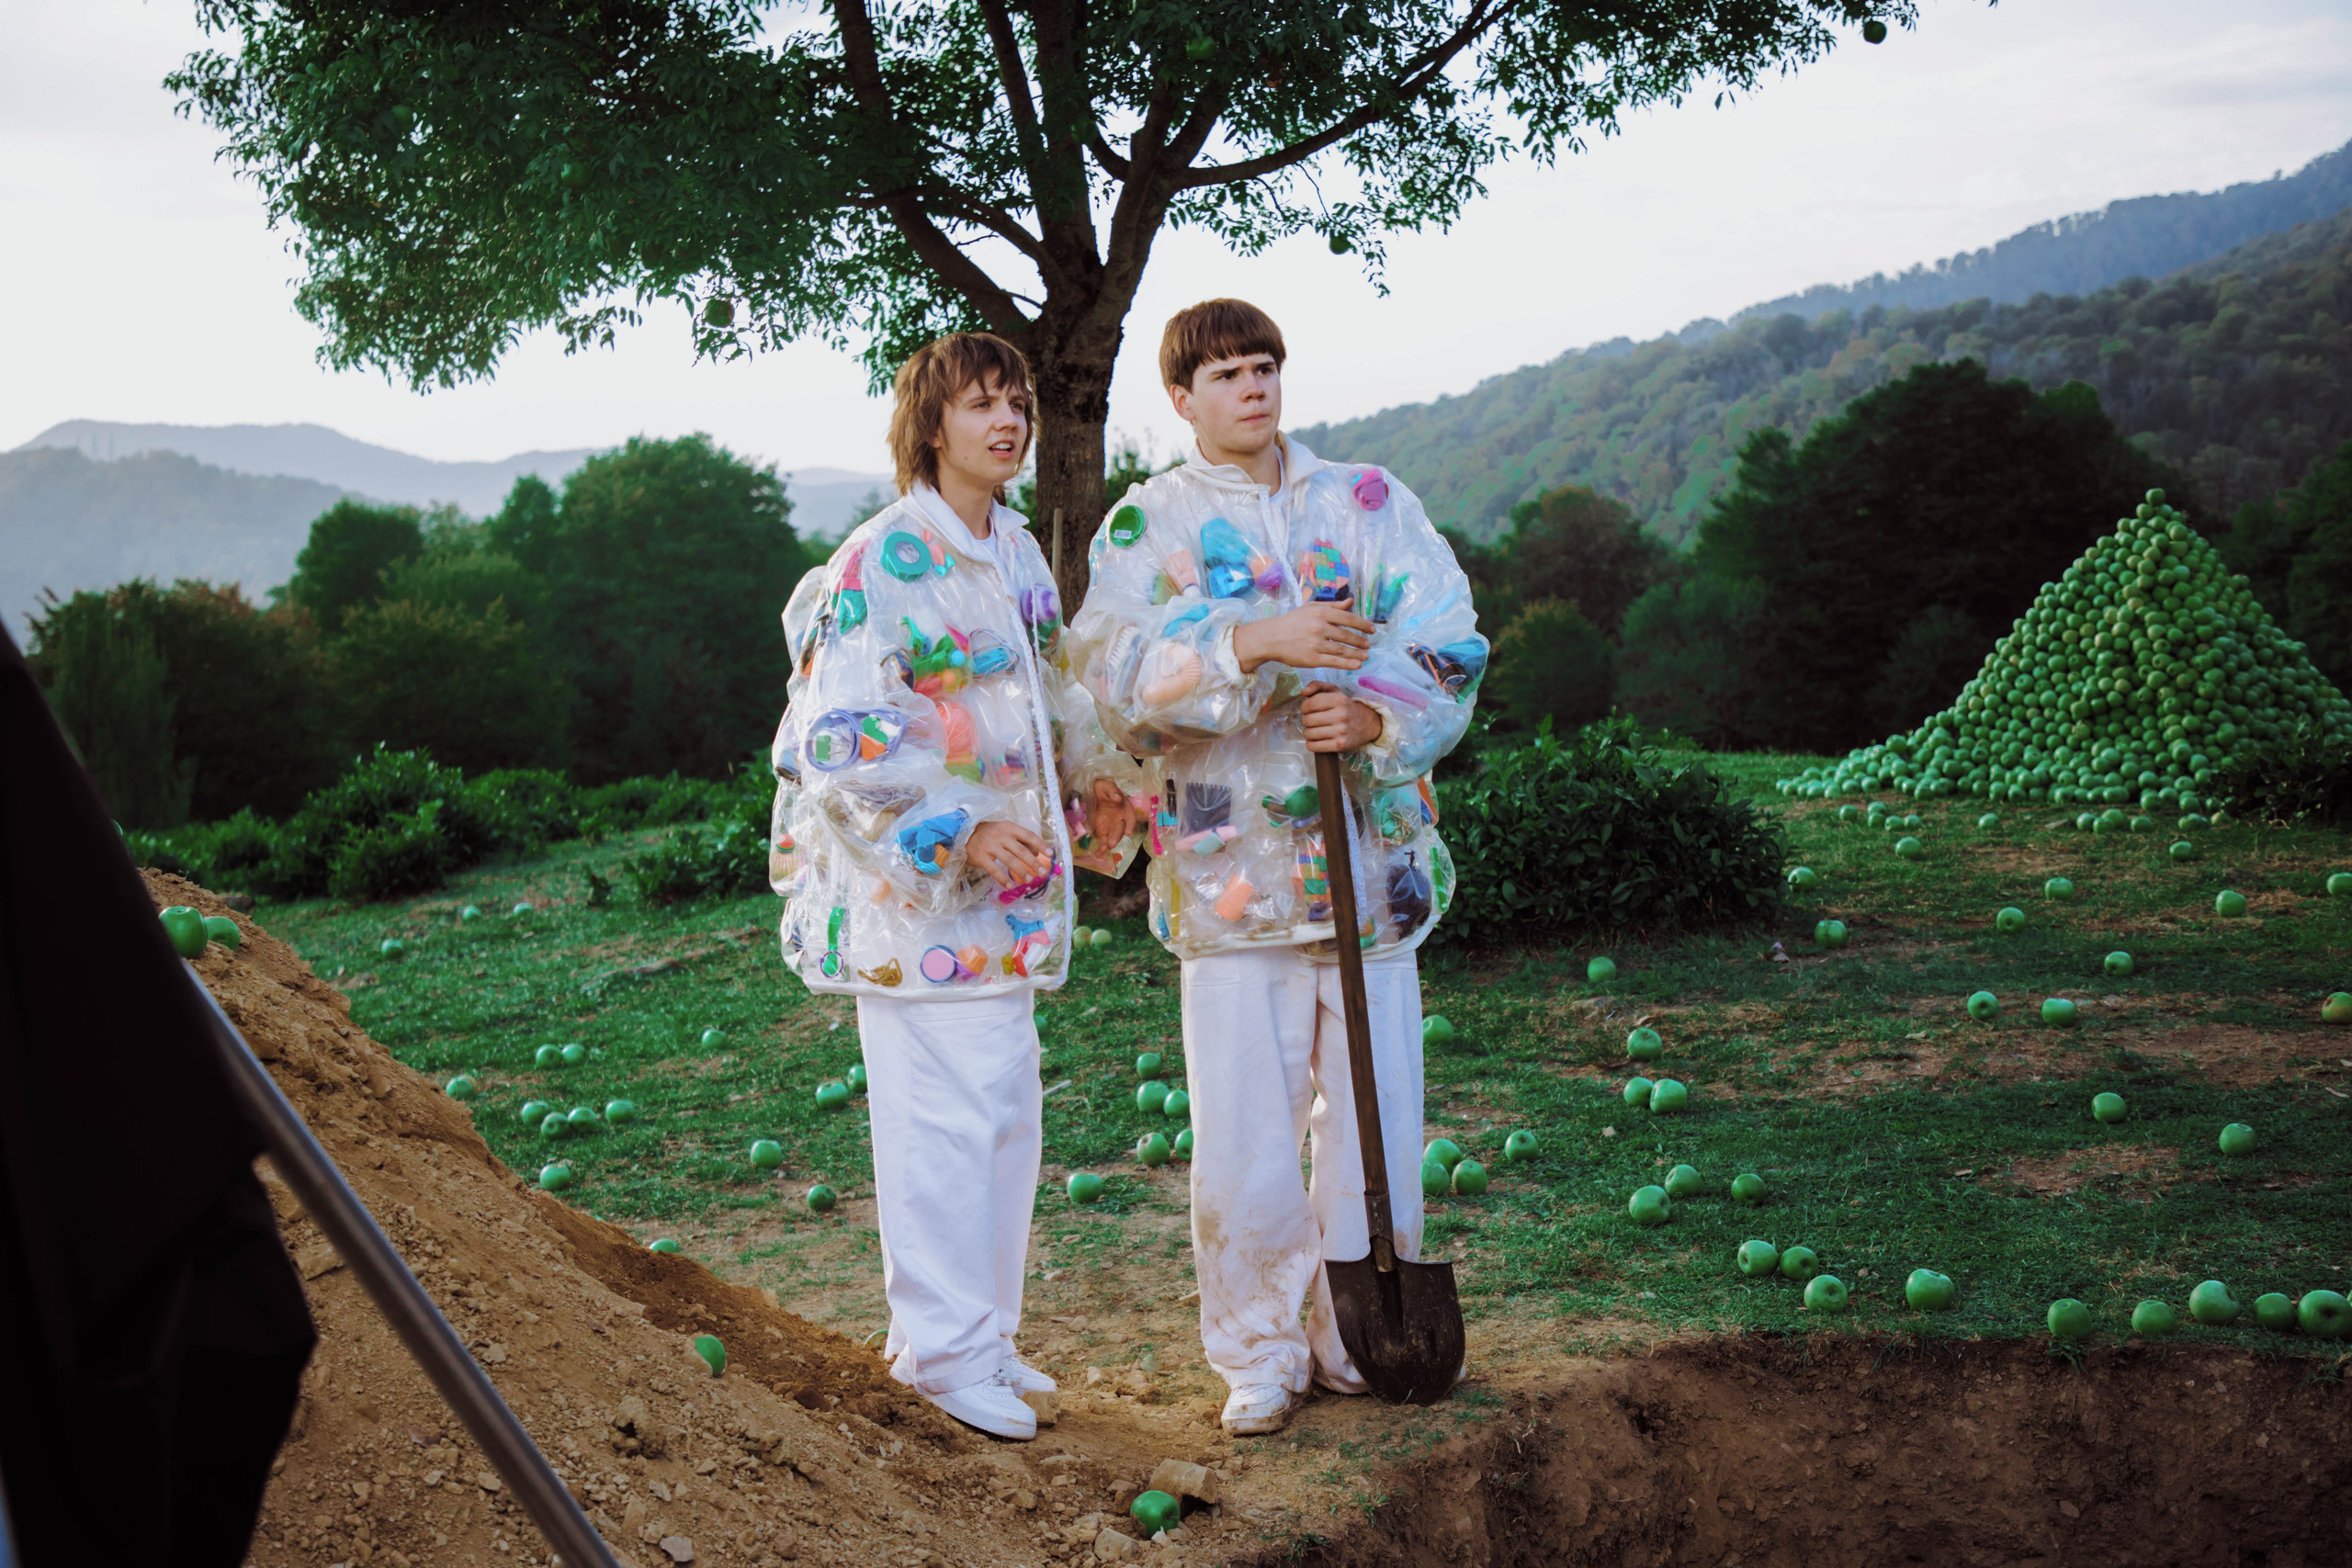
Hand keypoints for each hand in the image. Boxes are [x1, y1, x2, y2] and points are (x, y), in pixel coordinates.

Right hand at [967, 819, 1052, 888]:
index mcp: (1009, 827)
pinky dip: (1003, 879)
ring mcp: (990, 846)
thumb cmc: (990, 834)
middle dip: (1034, 863)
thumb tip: (1037, 852)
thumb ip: (1021, 840)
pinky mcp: (981, 857)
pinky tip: (1010, 886)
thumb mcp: (1006, 832)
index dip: (1040, 845)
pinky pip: (994, 870)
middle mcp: (1000, 835)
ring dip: (1021, 872)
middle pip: (1021, 851)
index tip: (1051, 854)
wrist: (964, 834)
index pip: (1028, 835)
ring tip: (1028, 880)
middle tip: (1043, 873)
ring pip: (1010, 861)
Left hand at [1082, 776, 1135, 847]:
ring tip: (1104, 849)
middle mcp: (1120, 820)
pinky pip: (1103, 841)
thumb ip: (1112, 791)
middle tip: (1111, 843)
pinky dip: (1101, 848)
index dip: (1130, 825)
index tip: (1128, 832)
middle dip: (1116, 837)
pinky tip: (1098, 854)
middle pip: (1120, 830)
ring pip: (1112, 837)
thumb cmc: (1103, 788)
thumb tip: (1117, 798)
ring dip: (1109, 844)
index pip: (1131, 818)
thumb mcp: (1107, 786)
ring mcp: (1111, 827)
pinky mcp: (1102, 832)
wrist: (1092, 793)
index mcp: (1125, 809)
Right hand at [1232, 603, 1373, 673]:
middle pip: (1347, 636)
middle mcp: (1319, 627)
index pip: (1348, 618)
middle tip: (1368, 645)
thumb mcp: (1311, 608)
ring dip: (1357, 654)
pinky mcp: (1312, 659)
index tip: (1372, 630)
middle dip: (1361, 641)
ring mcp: (1316, 644)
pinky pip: (1334, 662)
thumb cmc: (1292, 621)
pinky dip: (1347, 664)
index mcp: (1320, 612)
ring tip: (1365, 656)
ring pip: (1342, 650)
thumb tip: (1351, 602)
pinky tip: (1356, 665)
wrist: (1271, 638)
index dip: (1363, 625)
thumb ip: (1332, 606)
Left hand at [1300, 683, 1383, 752]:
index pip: (1310, 704)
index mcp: (1339, 700)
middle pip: (1307, 720)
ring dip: (1308, 732)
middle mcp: (1341, 715)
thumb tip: (1303, 692)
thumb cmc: (1344, 706)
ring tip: (1315, 729)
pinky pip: (1313, 746)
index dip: (1304, 707)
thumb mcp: (1333, 691)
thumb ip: (1317, 685)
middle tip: (1312, 720)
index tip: (1308, 709)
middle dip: (1306, 720)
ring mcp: (1341, 732)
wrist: (1365, 724)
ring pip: (1308, 734)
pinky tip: (1317, 739)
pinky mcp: (1339, 746)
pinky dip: (1311, 743)